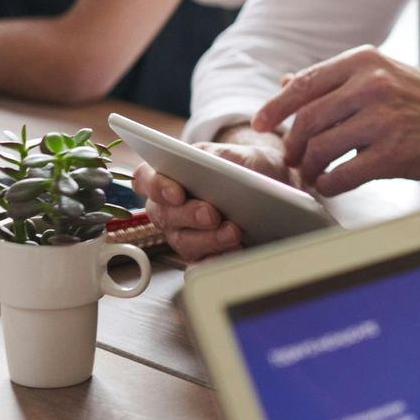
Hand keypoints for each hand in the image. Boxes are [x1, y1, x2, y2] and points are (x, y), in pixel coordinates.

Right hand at [132, 136, 294, 261]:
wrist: (273, 186)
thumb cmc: (247, 168)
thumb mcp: (237, 155)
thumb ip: (219, 157)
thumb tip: (210, 165)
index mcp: (170, 176)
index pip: (146, 179)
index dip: (156, 186)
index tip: (176, 192)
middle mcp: (171, 208)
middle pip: (164, 215)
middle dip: (188, 215)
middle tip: (211, 214)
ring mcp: (183, 233)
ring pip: (184, 242)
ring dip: (209, 239)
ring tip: (233, 232)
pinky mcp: (201, 255)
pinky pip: (201, 264)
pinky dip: (217, 260)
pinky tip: (234, 252)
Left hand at [253, 47, 419, 193]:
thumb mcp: (385, 74)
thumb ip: (337, 79)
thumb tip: (288, 81)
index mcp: (366, 61)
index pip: (305, 83)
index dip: (276, 106)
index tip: (261, 122)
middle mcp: (372, 86)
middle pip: (308, 119)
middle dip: (293, 144)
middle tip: (292, 158)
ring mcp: (383, 119)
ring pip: (321, 148)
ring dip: (309, 167)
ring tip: (312, 174)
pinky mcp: (394, 153)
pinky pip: (343, 174)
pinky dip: (330, 184)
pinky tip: (332, 184)